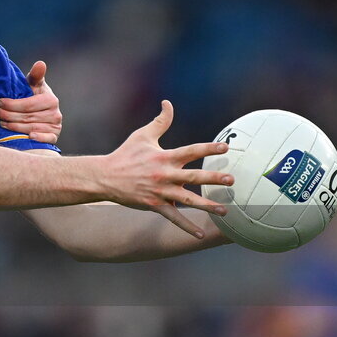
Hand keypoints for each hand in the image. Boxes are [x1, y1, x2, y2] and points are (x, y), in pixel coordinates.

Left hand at [0, 60, 62, 143]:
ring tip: (1, 123)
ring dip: (14, 127)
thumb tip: (40, 63)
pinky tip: (27, 137)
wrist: (41, 112)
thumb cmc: (34, 96)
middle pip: (27, 117)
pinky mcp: (54, 137)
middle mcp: (55, 114)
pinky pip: (46, 140)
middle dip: (9, 115)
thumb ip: (35, 75)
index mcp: (50, 100)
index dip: (12, 104)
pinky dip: (38, 139)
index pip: (28, 104)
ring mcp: (55, 126)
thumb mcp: (34, 85)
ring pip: (31, 128)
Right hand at [104, 100, 232, 236]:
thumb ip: (160, 121)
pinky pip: (174, 217)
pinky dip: (186, 226)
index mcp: (164, 157)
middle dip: (213, 178)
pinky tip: (200, 233)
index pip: (190, 151)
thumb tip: (168, 102)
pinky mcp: (154, 205)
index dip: (208, 149)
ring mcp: (159, 192)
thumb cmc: (125, 155)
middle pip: (193, 177)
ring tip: (225, 209)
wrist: (104, 177)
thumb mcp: (141, 136)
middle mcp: (164, 174)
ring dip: (207, 205)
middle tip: (231, 180)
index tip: (225, 148)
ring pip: (188, 200)